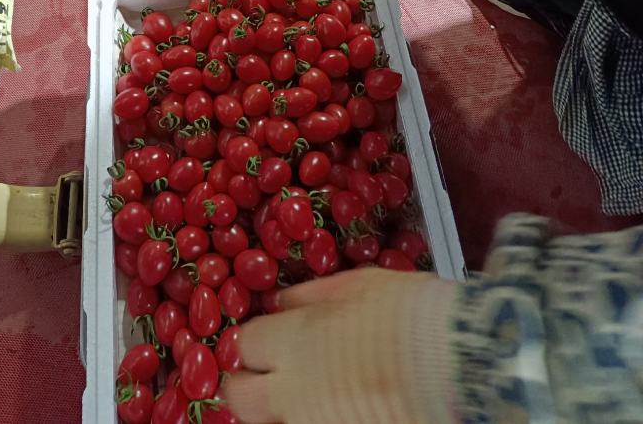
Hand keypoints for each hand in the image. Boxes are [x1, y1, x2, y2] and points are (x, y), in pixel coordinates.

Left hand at [222, 268, 458, 423]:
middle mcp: (291, 391)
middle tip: (266, 376)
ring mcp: (314, 423)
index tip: (263, 339)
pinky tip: (338, 405)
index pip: (243, 345)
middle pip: (239, 398)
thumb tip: (280, 302)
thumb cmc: (407, 313)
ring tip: (308, 393)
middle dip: (245, 385)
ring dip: (279, 408)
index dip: (251, 341)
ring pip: (274, 422)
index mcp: (291, 341)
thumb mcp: (357, 285)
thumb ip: (311, 295)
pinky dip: (314, 417)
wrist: (456, 362)